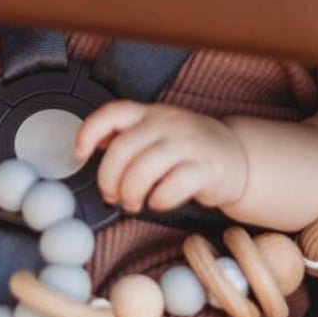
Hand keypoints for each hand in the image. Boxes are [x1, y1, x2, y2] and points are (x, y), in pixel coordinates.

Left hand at [77, 102, 249, 213]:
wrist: (238, 156)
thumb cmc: (189, 147)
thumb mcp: (158, 131)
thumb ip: (127, 136)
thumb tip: (92, 143)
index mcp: (151, 114)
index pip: (113, 113)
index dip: (90, 131)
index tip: (79, 153)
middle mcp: (167, 124)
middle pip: (123, 149)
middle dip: (109, 179)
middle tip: (112, 195)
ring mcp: (188, 144)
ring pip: (144, 169)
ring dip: (131, 193)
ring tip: (133, 203)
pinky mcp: (205, 169)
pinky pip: (172, 187)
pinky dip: (159, 200)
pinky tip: (159, 202)